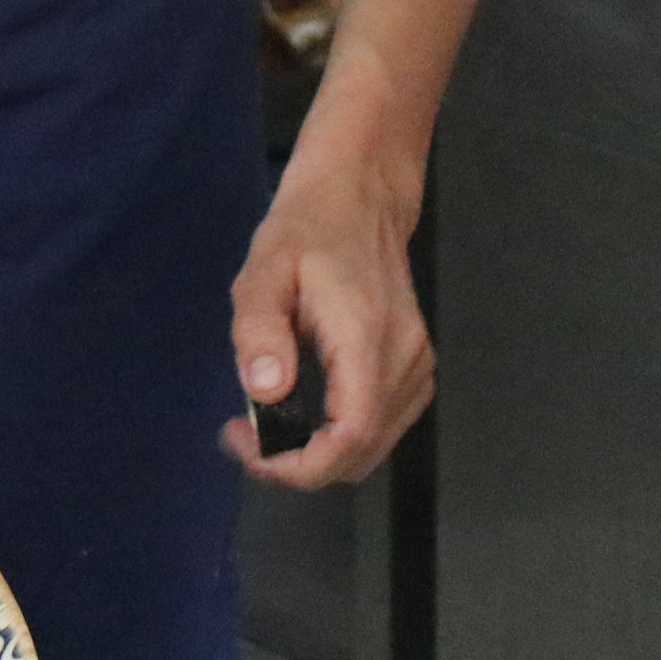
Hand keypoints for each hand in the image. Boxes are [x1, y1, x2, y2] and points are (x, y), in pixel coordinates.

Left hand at [222, 121, 433, 490]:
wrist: (360, 194)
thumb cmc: (307, 227)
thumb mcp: (265, 268)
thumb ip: (260, 330)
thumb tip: (265, 391)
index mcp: (368, 339)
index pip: (351, 436)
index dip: (299, 465)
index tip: (246, 447)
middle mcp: (404, 361)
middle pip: (361, 453)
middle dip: (297, 464)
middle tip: (243, 436)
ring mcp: (416, 365)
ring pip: (373, 446)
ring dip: (317, 454)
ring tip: (264, 426)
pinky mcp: (415, 365)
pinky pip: (382, 424)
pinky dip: (340, 436)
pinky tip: (301, 413)